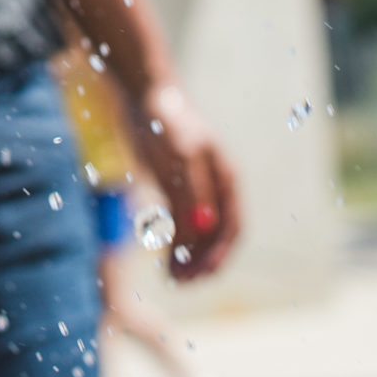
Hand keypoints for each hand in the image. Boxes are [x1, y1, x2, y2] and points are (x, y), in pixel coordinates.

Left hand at [129, 82, 241, 279]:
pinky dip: (175, 241)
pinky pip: (181, 222)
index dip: (219, 255)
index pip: (232, 227)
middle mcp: (215, 185)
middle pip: (217, 235)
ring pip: (198, 232)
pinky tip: (161, 254)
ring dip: (188, 257)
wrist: (144, 94)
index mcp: (225, 178)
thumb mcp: (178, 158)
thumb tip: (201, 232)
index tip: (201, 276)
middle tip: (180, 283)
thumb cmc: (165, 121)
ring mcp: (196, 186)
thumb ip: (189, 194)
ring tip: (171, 277)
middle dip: (202, 262)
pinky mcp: (174, 186)